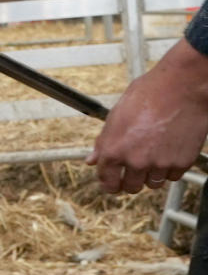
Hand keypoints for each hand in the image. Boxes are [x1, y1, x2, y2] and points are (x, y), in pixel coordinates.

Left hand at [87, 39, 207, 193]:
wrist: (183, 86)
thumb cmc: (150, 93)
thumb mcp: (117, 114)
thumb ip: (104, 142)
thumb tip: (92, 159)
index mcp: (114, 149)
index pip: (107, 181)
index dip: (109, 183)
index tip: (112, 184)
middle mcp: (136, 161)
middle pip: (131, 187)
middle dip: (130, 180)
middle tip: (135, 167)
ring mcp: (160, 164)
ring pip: (153, 184)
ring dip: (151, 174)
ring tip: (154, 153)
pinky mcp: (181, 163)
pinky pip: (173, 176)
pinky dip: (171, 168)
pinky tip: (169, 150)